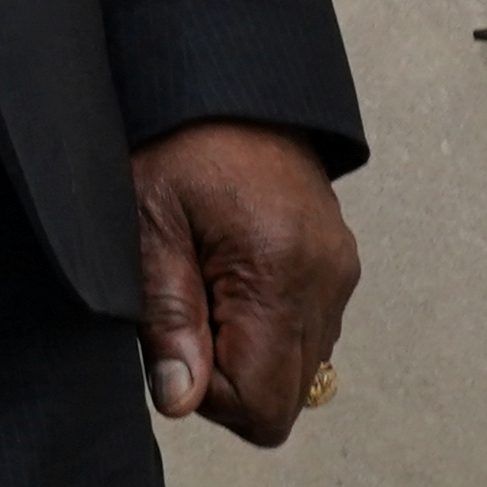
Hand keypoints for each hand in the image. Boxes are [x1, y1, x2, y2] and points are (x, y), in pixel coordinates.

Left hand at [132, 120, 356, 443]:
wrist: (228, 82)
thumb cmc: (179, 140)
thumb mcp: (147, 222)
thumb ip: (166, 317)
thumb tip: (180, 398)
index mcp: (280, 274)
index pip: (262, 403)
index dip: (207, 395)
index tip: (172, 344)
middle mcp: (325, 282)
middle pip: (287, 398)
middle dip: (227, 378)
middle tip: (184, 315)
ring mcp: (338, 275)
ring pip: (299, 370)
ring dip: (246, 352)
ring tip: (203, 284)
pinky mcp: (338, 266)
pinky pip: (307, 333)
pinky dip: (265, 327)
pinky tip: (228, 276)